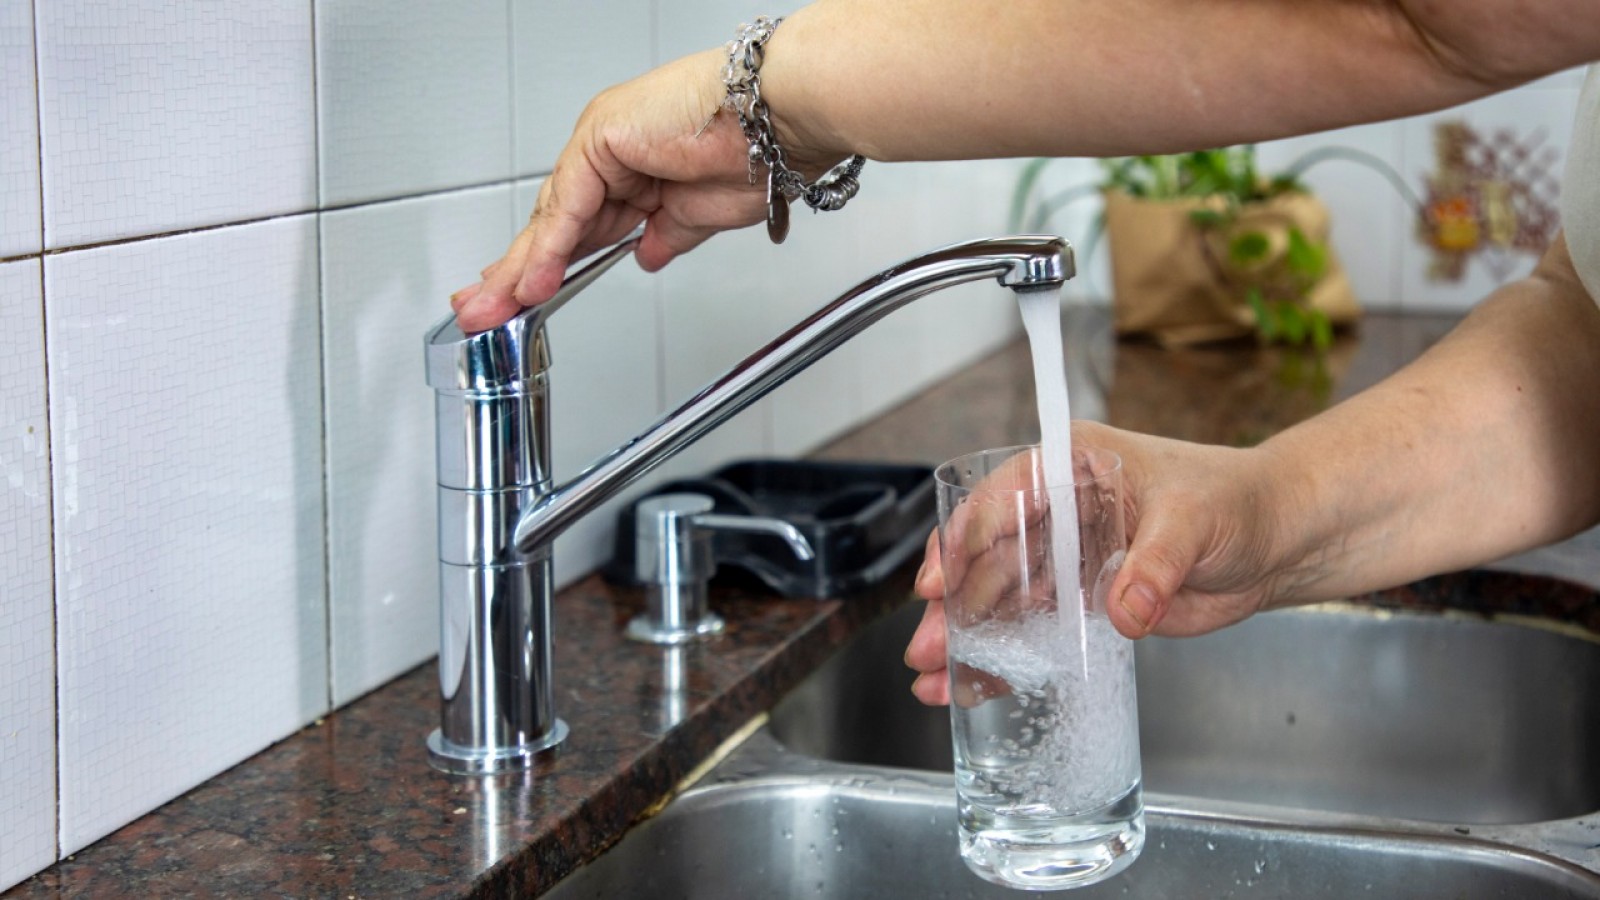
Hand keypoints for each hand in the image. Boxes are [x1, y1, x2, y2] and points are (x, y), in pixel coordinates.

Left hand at [451, 50, 766, 331]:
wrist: (780, 123)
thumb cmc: (759, 153)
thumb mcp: (699, 217)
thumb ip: (665, 236)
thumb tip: (647, 255)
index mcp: (636, 168)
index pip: (579, 226)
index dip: (551, 264)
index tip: (527, 294)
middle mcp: (615, 152)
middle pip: (555, 223)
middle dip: (519, 271)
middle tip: (486, 307)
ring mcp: (604, 143)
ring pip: (553, 216)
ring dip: (522, 266)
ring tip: (495, 305)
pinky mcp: (601, 137)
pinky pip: (569, 204)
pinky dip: (551, 247)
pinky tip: (533, 280)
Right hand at [906, 421, 1293, 704]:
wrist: (1277, 541)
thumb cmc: (1239, 502)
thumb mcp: (1195, 520)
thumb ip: (1156, 564)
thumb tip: (1126, 610)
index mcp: (1073, 465)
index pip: (1002, 498)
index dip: (964, 540)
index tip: (938, 581)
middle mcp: (1059, 510)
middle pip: (988, 555)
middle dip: (953, 604)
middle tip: (929, 646)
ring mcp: (1067, 557)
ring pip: (1001, 598)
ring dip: (967, 638)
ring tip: (934, 678)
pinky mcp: (1082, 601)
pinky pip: (1032, 629)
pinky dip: (1004, 658)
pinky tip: (974, 685)